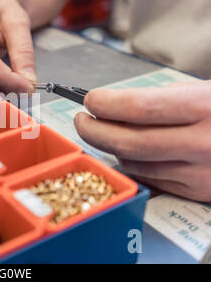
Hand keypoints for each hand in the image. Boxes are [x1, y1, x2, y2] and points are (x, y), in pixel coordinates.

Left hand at [74, 81, 210, 201]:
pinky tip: (127, 152)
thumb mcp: (205, 90)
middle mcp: (203, 143)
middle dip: (94, 129)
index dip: (105, 104)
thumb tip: (116, 107)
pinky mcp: (199, 191)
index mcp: (205, 108)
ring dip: (109, 147)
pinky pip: (151, 179)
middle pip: (128, 141)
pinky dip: (132, 165)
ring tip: (103, 132)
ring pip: (135, 163)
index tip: (90, 100)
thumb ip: (161, 99)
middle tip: (83, 119)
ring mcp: (201, 172)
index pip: (138, 108)